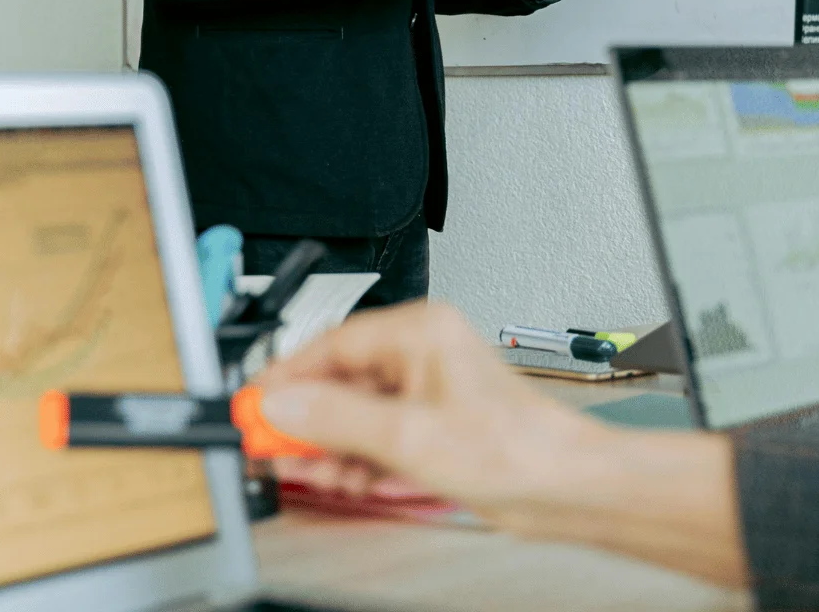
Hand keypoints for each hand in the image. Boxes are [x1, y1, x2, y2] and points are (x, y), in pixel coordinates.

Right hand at [257, 302, 608, 524]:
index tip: (256, 405)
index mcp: (421, 332)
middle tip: (273, 447)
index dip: (289, 377)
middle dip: (307, 419)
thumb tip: (284, 406)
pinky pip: (376, 433)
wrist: (562, 485)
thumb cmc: (516, 446)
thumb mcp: (409, 436)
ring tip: (310, 471)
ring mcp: (426, 390)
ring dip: (330, 444)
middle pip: (341, 379)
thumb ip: (337, 420)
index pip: (333, 343)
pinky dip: (356, 456)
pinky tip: (343, 477)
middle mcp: (422, 353)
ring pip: (356, 411)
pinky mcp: (431, 423)